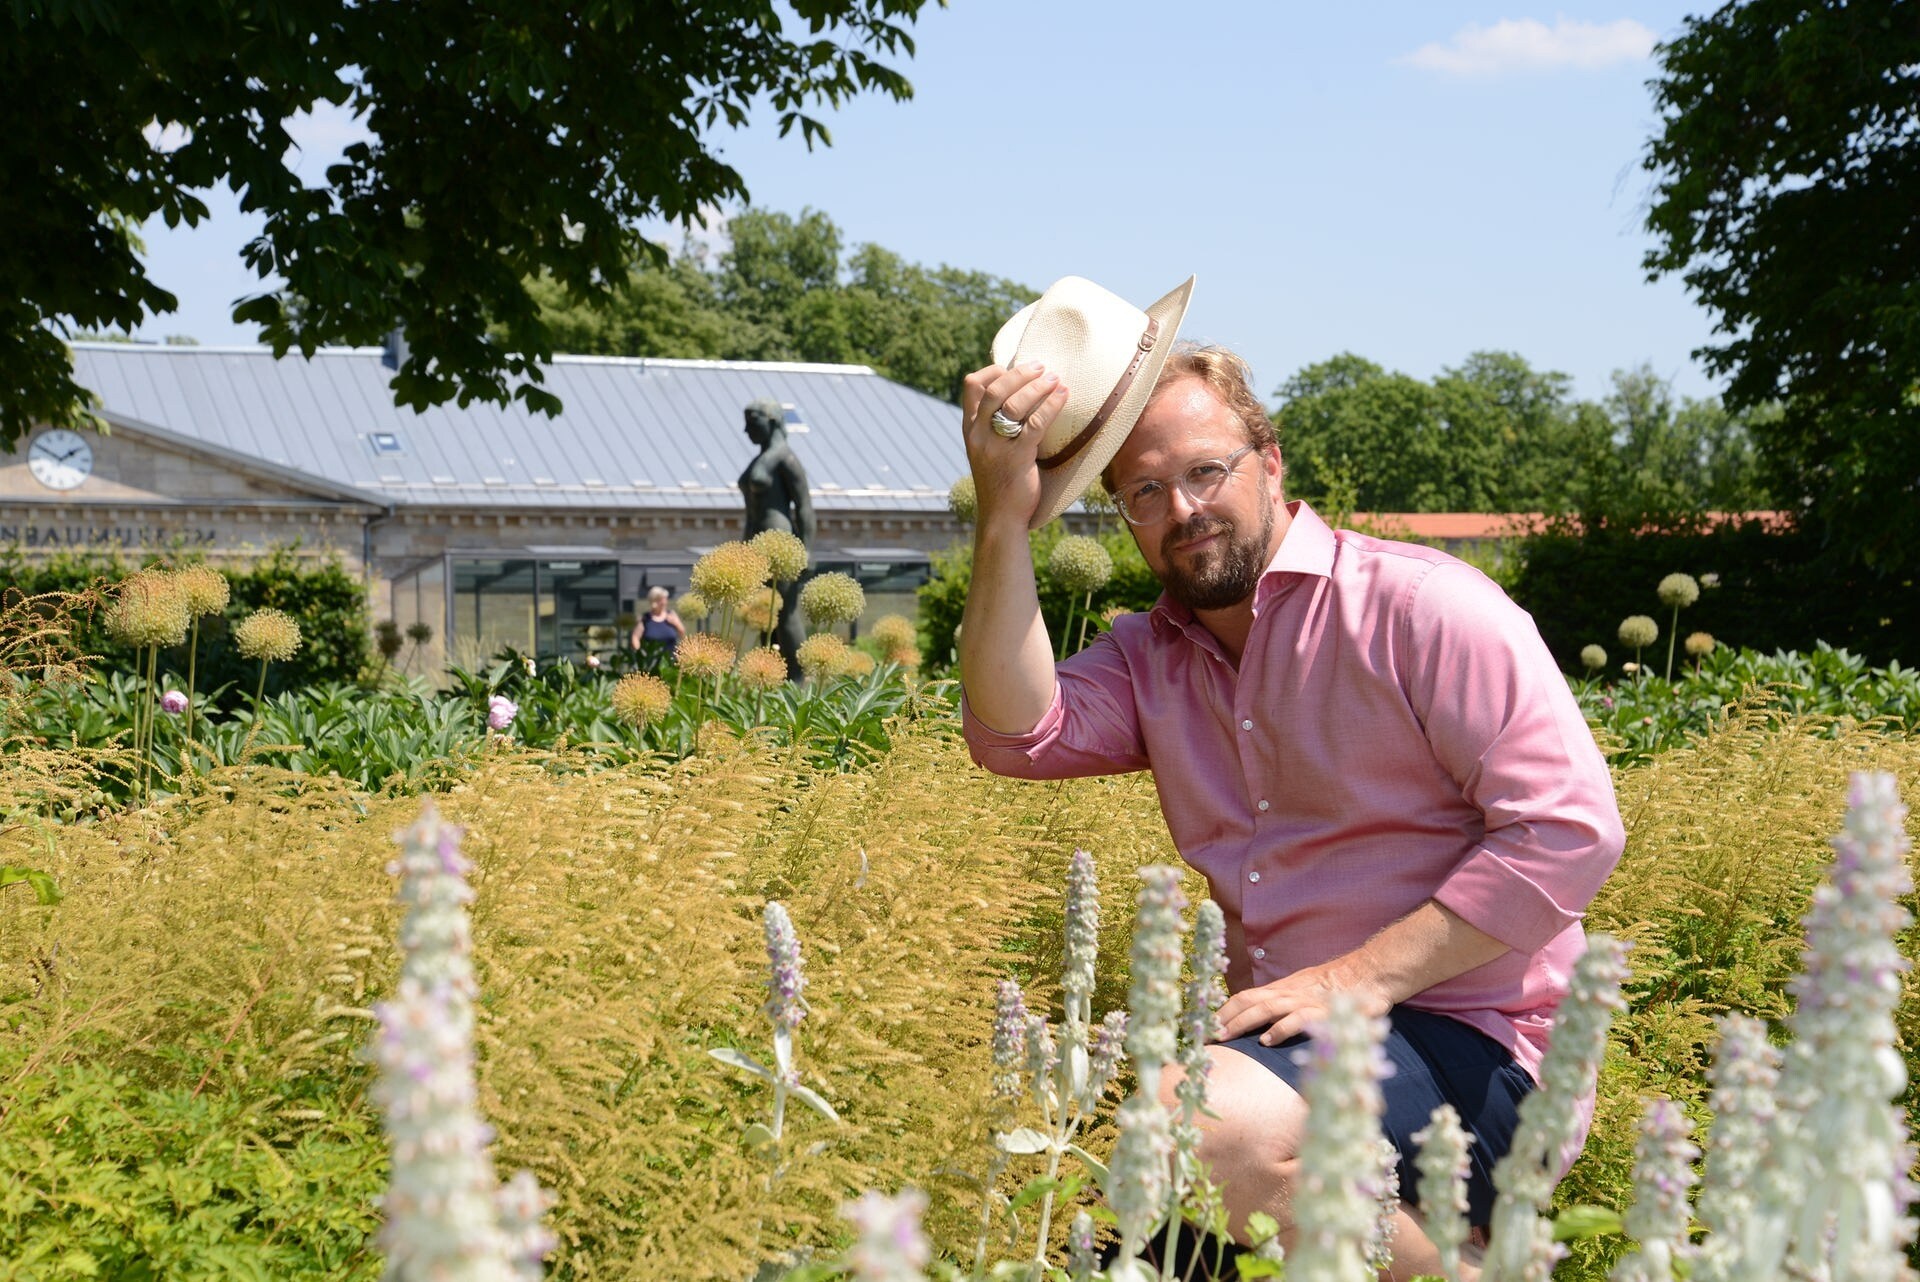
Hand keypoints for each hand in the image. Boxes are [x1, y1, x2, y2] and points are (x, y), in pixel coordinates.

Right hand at [959, 361, 1069, 530]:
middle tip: (1042, 367)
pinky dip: (1052, 405)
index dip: (993, 371)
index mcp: (970, 429)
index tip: (1013, 367)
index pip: (972, 386)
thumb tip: (1018, 396)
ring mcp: (996, 447)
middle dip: (1021, 373)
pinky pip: (1036, 424)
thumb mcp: (987, 450)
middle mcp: (978, 435)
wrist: (1000, 518)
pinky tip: (1064, 396)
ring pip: (1014, 404)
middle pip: (996, 390)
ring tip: (1056, 379)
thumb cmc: (1000, 481)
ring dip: (1038, 386)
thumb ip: (993, 426)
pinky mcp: (1017, 459)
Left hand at [1213, 959, 1391, 1046]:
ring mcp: (1304, 1001)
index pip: (1245, 997)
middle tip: (1206, 1035)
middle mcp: (1288, 993)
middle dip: (1225, 1018)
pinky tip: (1267, 1041)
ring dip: (1242, 1022)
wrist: (1369, 974)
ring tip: (1225, 1036)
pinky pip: (1297, 1019)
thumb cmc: (1335, 987)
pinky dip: (1280, 1029)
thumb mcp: (1303, 992)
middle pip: (1248, 1001)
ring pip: (1266, 1008)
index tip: (1206, 1027)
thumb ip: (1282, 1004)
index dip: (1223, 1011)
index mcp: (1281, 989)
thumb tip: (1257, 1020)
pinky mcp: (1322, 1012)